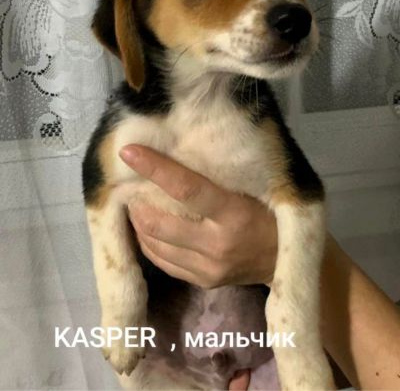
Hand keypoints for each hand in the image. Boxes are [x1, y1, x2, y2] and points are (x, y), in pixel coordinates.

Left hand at [120, 145, 276, 287]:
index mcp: (234, 214)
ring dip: (138, 223)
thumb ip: (218, 177)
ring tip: (134, 206)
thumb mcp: (253, 189)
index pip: (187, 188)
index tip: (129, 152)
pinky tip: (145, 229)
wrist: (286, 260)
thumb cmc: (271, 213)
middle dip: (136, 203)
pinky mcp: (203, 282)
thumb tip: (179, 152)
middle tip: (129, 186)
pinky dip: (147, 243)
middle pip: (160, 223)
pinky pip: (163, 262)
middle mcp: (218, 245)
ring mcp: (209, 269)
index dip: (155, 169)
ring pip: (155, 246)